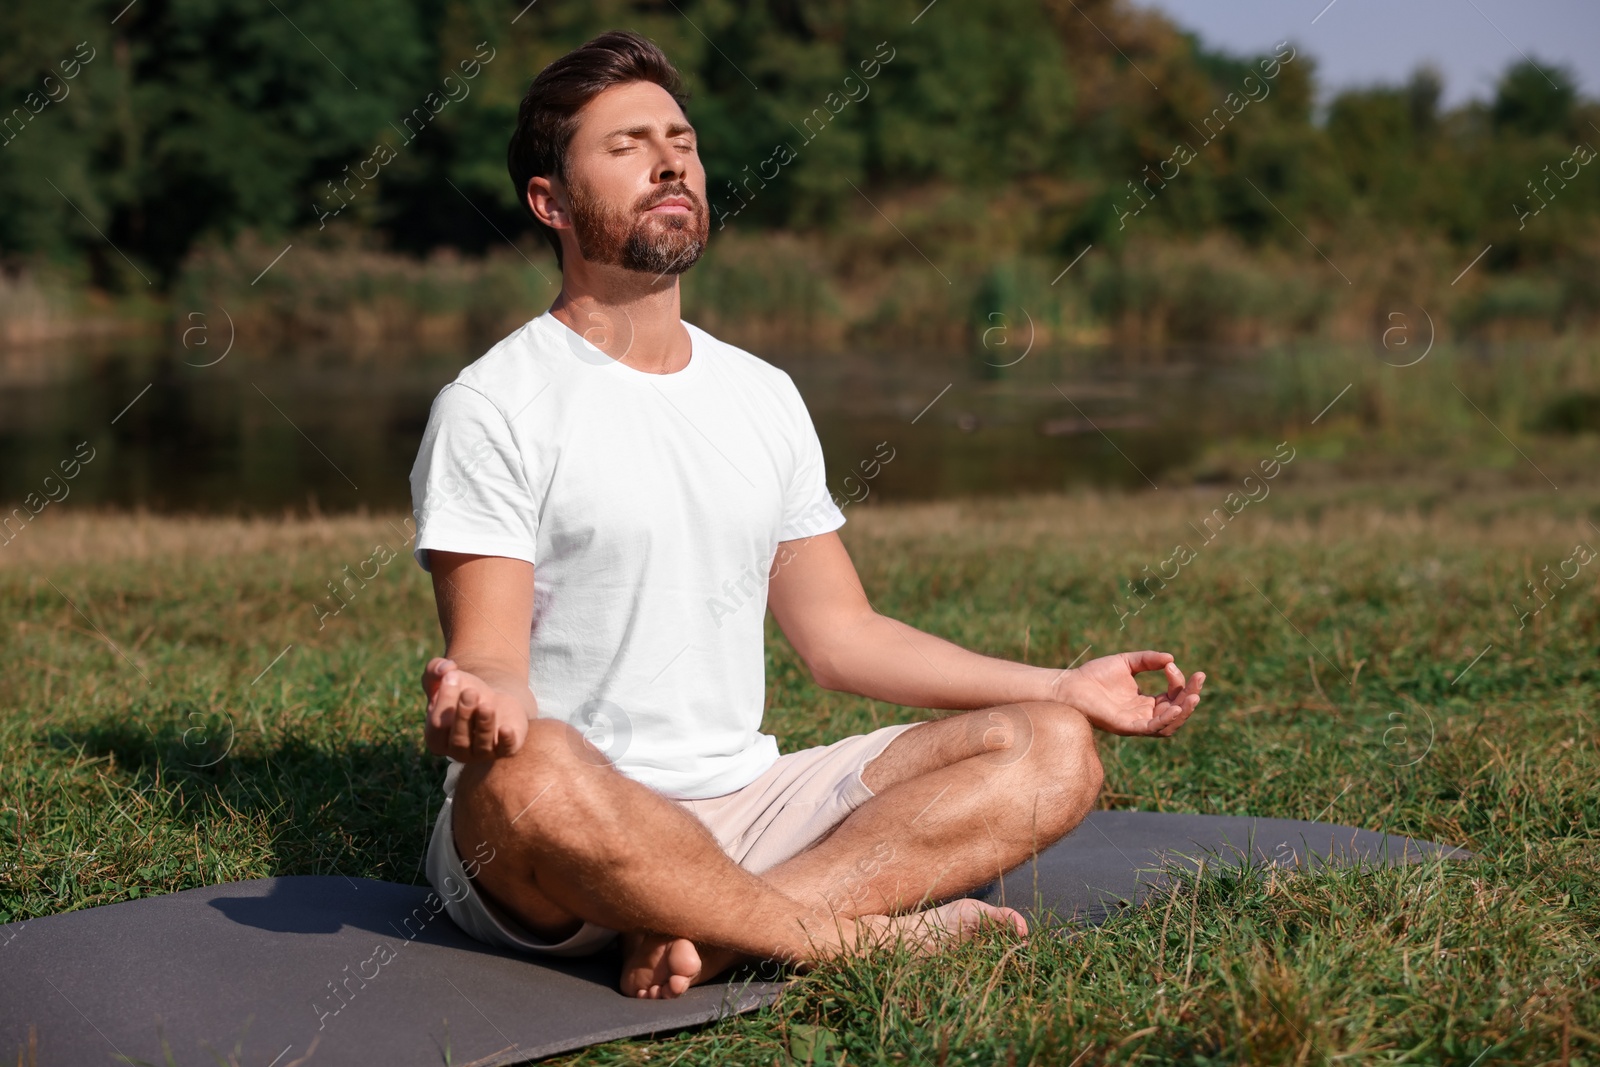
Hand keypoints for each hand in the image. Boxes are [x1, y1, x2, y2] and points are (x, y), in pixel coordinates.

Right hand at [422, 656, 527, 759]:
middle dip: (464, 714)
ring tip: (486, 705)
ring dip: (484, 724)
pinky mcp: (506, 747)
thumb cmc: (463, 690)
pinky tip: (506, 728)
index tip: (452, 676)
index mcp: (437, 738)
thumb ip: (435, 669)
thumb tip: (446, 668)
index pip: (438, 725)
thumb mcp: (446, 676)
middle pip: (459, 739)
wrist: (494, 698)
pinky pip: (506, 749)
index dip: (444, 701)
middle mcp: (458, 752)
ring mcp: (483, 753)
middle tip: (470, 692)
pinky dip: (506, 741)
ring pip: (482, 744)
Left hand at [1049, 651, 1203, 736]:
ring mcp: (1135, 723)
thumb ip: (1148, 660)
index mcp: (1145, 703)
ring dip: (1183, 711)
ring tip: (1193, 696)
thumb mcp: (1127, 662)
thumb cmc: (1095, 675)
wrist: (1070, 684)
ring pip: (1168, 724)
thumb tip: (1171, 659)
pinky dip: (1164, 720)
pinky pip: (1150, 729)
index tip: (1171, 665)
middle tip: (1200, 680)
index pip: (1173, 697)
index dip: (1178, 682)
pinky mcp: (1125, 727)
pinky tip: (1174, 707)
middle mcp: (1143, 716)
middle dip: (1190, 696)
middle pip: (1176, 712)